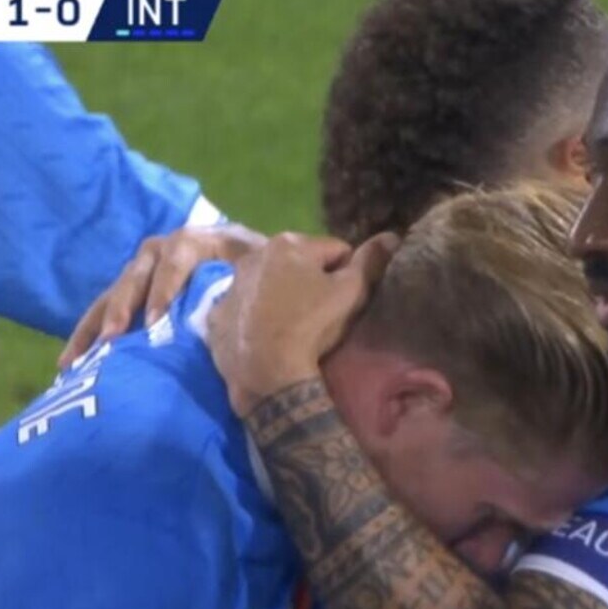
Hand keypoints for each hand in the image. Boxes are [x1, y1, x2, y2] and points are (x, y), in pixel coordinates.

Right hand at [59, 223, 268, 369]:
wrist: (257, 272)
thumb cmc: (263, 275)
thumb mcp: (264, 270)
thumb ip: (256, 280)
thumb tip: (249, 304)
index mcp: (201, 240)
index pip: (180, 256)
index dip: (165, 286)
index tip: (156, 320)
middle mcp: (166, 249)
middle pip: (138, 274)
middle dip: (122, 308)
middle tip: (112, 339)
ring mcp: (146, 270)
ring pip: (115, 294)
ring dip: (95, 326)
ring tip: (76, 359)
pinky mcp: (134, 290)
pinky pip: (106, 310)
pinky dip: (89, 335)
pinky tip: (70, 363)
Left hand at [208, 232, 399, 416]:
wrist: (266, 373)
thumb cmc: (311, 326)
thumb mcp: (351, 293)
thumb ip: (371, 261)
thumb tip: (391, 235)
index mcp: (289, 243)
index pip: (334, 251)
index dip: (347, 275)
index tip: (347, 300)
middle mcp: (254, 254)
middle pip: (296, 264)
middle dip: (310, 281)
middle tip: (320, 314)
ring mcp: (231, 285)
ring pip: (267, 284)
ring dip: (281, 297)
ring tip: (293, 327)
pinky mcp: (216, 315)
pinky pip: (243, 308)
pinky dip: (254, 317)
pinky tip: (266, 337)